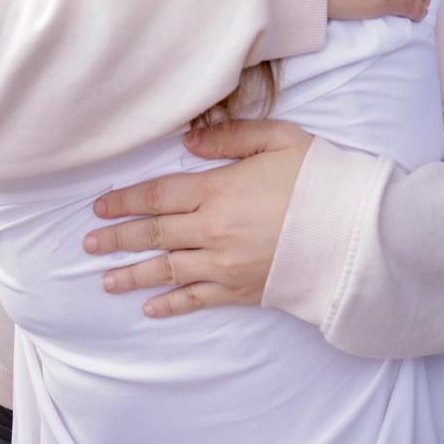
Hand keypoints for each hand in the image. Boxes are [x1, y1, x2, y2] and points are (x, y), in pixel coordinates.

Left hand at [81, 119, 313, 317]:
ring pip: (166, 270)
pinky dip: (170, 304)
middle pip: (153, 235)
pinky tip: (149, 307)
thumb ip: (231, 137)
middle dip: (117, 238)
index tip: (101, 206)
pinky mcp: (241, 290)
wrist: (355, 232)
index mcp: (218, 190)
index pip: (158, 195)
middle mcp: (213, 230)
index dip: (126, 200)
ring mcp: (224, 264)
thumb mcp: (280, 139)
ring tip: (105, 279)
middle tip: (88, 243)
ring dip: (132, 274)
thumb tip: (189, 140)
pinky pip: (196, 299)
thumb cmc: (321, 179)